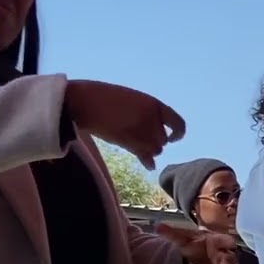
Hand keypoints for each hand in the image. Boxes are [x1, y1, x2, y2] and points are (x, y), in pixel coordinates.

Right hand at [65, 80, 185, 168]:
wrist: (85, 102)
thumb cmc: (105, 97)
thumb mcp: (133, 100)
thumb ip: (148, 115)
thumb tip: (157, 132)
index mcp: (154, 104)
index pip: (178, 123)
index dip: (178, 133)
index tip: (172, 138)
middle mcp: (152, 119)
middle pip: (163, 140)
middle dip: (154, 140)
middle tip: (137, 134)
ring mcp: (142, 131)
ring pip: (156, 150)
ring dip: (148, 149)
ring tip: (131, 140)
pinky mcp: (131, 142)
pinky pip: (146, 156)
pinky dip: (148, 161)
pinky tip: (149, 165)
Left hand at [157, 224, 237, 263]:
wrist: (195, 258)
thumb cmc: (194, 245)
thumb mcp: (182, 240)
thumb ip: (172, 234)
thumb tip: (157, 226)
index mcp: (217, 242)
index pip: (227, 241)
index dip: (228, 243)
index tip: (229, 244)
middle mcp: (224, 255)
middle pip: (231, 257)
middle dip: (229, 261)